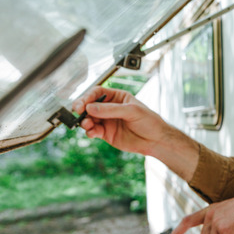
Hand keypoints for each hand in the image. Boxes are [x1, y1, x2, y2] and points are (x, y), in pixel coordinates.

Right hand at [73, 86, 198, 180]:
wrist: (155, 140)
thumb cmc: (149, 121)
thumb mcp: (131, 111)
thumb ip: (110, 110)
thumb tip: (89, 108)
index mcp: (117, 97)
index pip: (97, 92)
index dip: (88, 96)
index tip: (83, 103)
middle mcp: (109, 108)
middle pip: (89, 105)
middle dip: (82, 108)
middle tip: (78, 112)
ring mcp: (106, 121)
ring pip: (88, 119)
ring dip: (84, 121)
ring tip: (87, 124)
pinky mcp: (106, 133)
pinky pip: (93, 131)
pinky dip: (89, 131)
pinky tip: (92, 132)